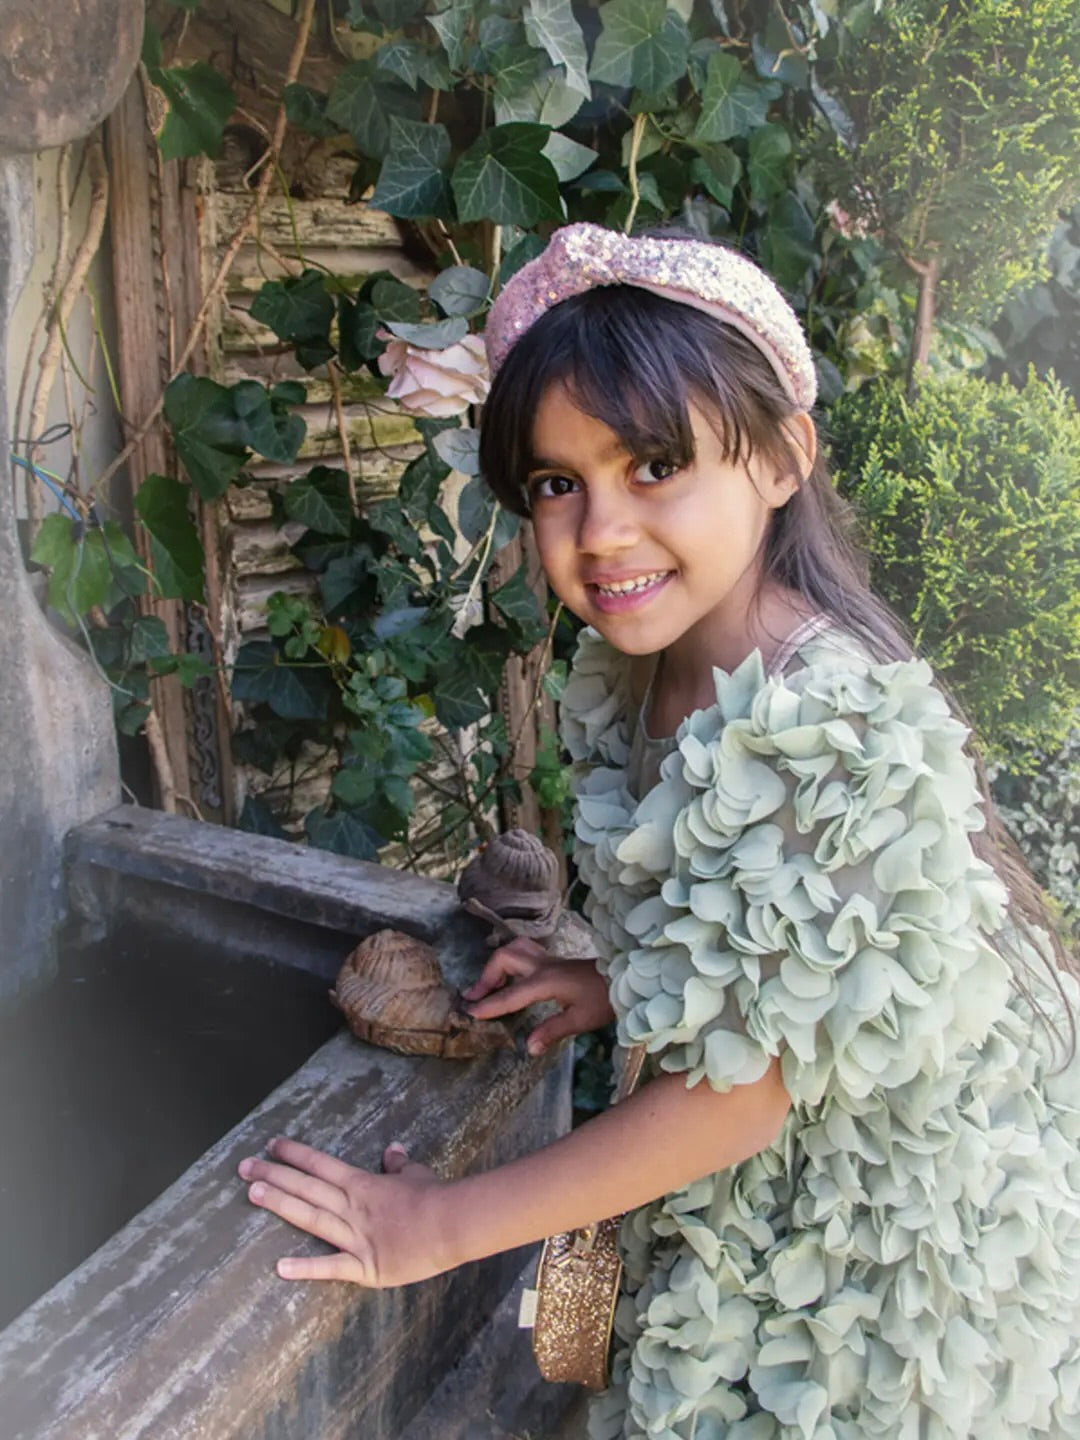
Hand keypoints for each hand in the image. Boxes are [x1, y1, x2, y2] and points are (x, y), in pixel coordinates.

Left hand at [238, 1137, 451, 1286]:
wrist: (451, 1225)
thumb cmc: (435, 1196)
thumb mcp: (416, 1174)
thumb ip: (399, 1165)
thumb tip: (393, 1150)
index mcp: (362, 1184)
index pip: (321, 1165)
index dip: (294, 1154)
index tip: (271, 1145)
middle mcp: (352, 1207)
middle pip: (307, 1187)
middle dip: (274, 1175)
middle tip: (244, 1167)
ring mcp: (355, 1236)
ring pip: (311, 1217)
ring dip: (281, 1204)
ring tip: (253, 1194)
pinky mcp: (364, 1266)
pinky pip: (331, 1267)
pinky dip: (306, 1268)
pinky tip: (280, 1267)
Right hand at [462, 937, 613, 1055]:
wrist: (625, 979)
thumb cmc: (604, 999)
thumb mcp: (580, 1020)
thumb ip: (551, 1031)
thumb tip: (528, 1047)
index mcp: (546, 982)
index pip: (511, 994)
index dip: (490, 1004)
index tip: (470, 1012)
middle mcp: (543, 966)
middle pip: (504, 958)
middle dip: (486, 976)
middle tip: (476, 997)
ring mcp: (548, 961)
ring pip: (513, 949)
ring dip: (496, 965)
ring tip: (488, 986)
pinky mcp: (554, 962)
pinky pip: (524, 953)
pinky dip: (509, 962)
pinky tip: (509, 977)